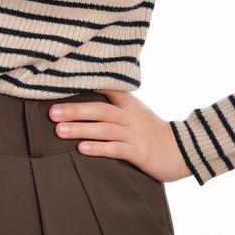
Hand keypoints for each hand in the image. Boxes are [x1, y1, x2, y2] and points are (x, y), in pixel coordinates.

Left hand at [49, 89, 191, 183]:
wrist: (182, 151)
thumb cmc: (150, 131)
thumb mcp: (135, 113)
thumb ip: (113, 105)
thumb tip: (81, 100)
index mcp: (129, 103)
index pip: (107, 88)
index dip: (87, 83)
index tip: (64, 81)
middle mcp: (131, 116)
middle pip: (100, 110)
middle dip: (75, 110)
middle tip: (52, 112)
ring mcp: (135, 134)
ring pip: (105, 130)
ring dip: (80, 129)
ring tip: (59, 131)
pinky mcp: (140, 153)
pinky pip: (116, 149)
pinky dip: (98, 148)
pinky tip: (81, 149)